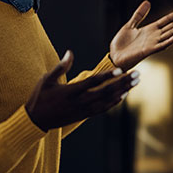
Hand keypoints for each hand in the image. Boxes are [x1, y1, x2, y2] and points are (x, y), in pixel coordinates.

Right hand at [25, 50, 139, 131]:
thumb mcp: (46, 80)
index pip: (93, 82)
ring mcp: (83, 110)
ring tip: (135, 83)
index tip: (120, 69)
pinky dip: (114, 102)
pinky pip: (103, 109)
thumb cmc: (40, 97)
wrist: (35, 121)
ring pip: (108, 101)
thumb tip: (70, 52)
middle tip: (137, 75)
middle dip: (123, 83)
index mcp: (71, 91)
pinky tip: (123, 95)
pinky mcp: (84, 116)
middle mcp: (80, 102)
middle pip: (106, 91)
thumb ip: (60, 67)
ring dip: (123, 91)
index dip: (107, 76)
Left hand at [110, 1, 172, 69]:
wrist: (114, 57)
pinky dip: (171, 40)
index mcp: (152, 29)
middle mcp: (156, 36)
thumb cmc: (121, 44)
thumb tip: (148, 1)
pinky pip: (162, 45)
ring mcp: (153, 43)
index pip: (170, 19)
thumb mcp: (130, 25)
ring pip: (172, 33)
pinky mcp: (148, 51)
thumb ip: (139, 14)